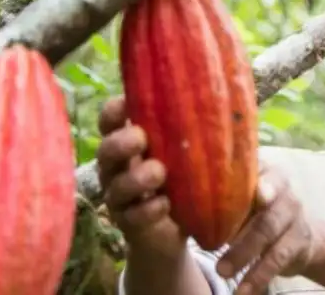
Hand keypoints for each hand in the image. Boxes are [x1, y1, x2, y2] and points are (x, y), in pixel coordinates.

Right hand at [96, 96, 184, 256]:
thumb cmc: (179, 178)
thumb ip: (187, 129)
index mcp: (126, 144)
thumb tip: (220, 93)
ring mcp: (119, 198)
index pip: (109, 122)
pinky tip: (165, 203)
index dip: (112, 112)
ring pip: (116, 186)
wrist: (175, 230)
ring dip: (136, 178)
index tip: (126, 103)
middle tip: (142, 139)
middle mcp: (116, 168)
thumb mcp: (181, 152)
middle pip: (104, 151)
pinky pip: (132, 217)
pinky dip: (148, 209)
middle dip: (120, 143)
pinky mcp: (129, 224)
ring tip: (159, 173)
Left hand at [215, 163, 320, 294]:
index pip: (261, 170)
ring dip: (244, 255)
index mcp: (265, 172)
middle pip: (264, 206)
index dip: (259, 180)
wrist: (298, 237)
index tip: (256, 192)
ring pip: (269, 232)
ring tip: (221, 272)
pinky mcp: (299, 242)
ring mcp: (294, 214)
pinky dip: (259, 277)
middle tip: (210, 249)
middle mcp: (284, 189)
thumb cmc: (256, 212)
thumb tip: (175, 202)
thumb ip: (218, 196)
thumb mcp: (241, 199)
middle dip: (239, 228)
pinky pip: (278, 260)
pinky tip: (243, 291)